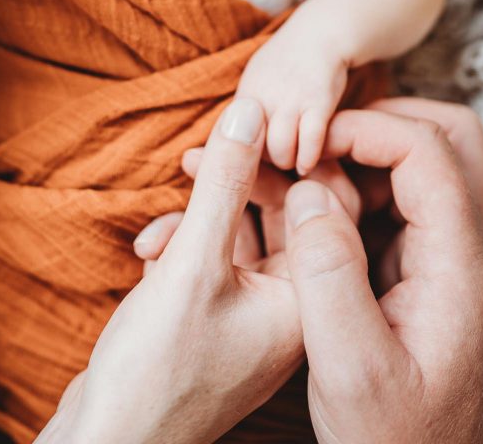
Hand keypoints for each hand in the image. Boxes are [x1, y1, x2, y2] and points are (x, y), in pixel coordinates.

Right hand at [34, 97, 303, 443]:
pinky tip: (151, 254)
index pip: (331, 200)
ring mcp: (263, 314)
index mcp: (316, 296)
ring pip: (246, 231)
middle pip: (286, 210)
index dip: (293, 155)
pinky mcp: (227, 320)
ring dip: (202, 217)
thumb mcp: (194, 264)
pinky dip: (188, 247)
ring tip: (158, 227)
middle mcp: (299, 304)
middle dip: (237, 182)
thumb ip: (224, 183)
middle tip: (193, 158)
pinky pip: (221, 258)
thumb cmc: (159, 374)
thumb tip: (250, 108)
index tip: (247, 129)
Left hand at [237, 0, 348, 173]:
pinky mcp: (318, 102)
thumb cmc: (287, 63)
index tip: (255, 166)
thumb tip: (231, 141)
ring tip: (296, 163)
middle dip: (267, 164)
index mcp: (245, 96)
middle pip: (255, 152)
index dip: (244, 158)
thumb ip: (246, 111)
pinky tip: (311, 162)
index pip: (233, 143)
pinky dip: (309, 158)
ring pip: (280, 151)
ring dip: (289, 163)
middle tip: (279, 166)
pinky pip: (310, 142)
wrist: (319, 33)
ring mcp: (290, 100)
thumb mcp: (256, 82)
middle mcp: (263, 98)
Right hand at [285, 103, 482, 443]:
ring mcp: (452, 262)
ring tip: (314, 179)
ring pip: (431, 164)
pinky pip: (406, 201)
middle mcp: (466, 254)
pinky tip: (320, 217)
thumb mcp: (349, 368)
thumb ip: (328, 275)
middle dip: (382, 122)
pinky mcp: (429, 275)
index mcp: (458, 268)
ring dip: (372, 154)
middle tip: (322, 146)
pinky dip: (364, 189)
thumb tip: (310, 194)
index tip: (309, 148)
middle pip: (451, 139)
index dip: (365, 130)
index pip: (429, 152)